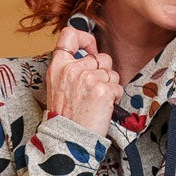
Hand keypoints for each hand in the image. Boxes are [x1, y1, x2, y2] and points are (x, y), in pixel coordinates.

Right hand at [44, 21, 121, 136]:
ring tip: (97, 101)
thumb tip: (92, 53)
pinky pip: (118, 86)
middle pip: (101, 57)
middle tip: (94, 91)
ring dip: (110, 86)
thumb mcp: (59, 87)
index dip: (85, 39)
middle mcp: (72, 69)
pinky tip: (103, 108)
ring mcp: (87, 79)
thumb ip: (71, 68)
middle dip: (103, 72)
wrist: (68, 141)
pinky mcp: (102, 90)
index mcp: (58, 66)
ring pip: (112, 72)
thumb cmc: (66, 118)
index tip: (91, 49)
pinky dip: (114, 98)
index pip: (69, 34)